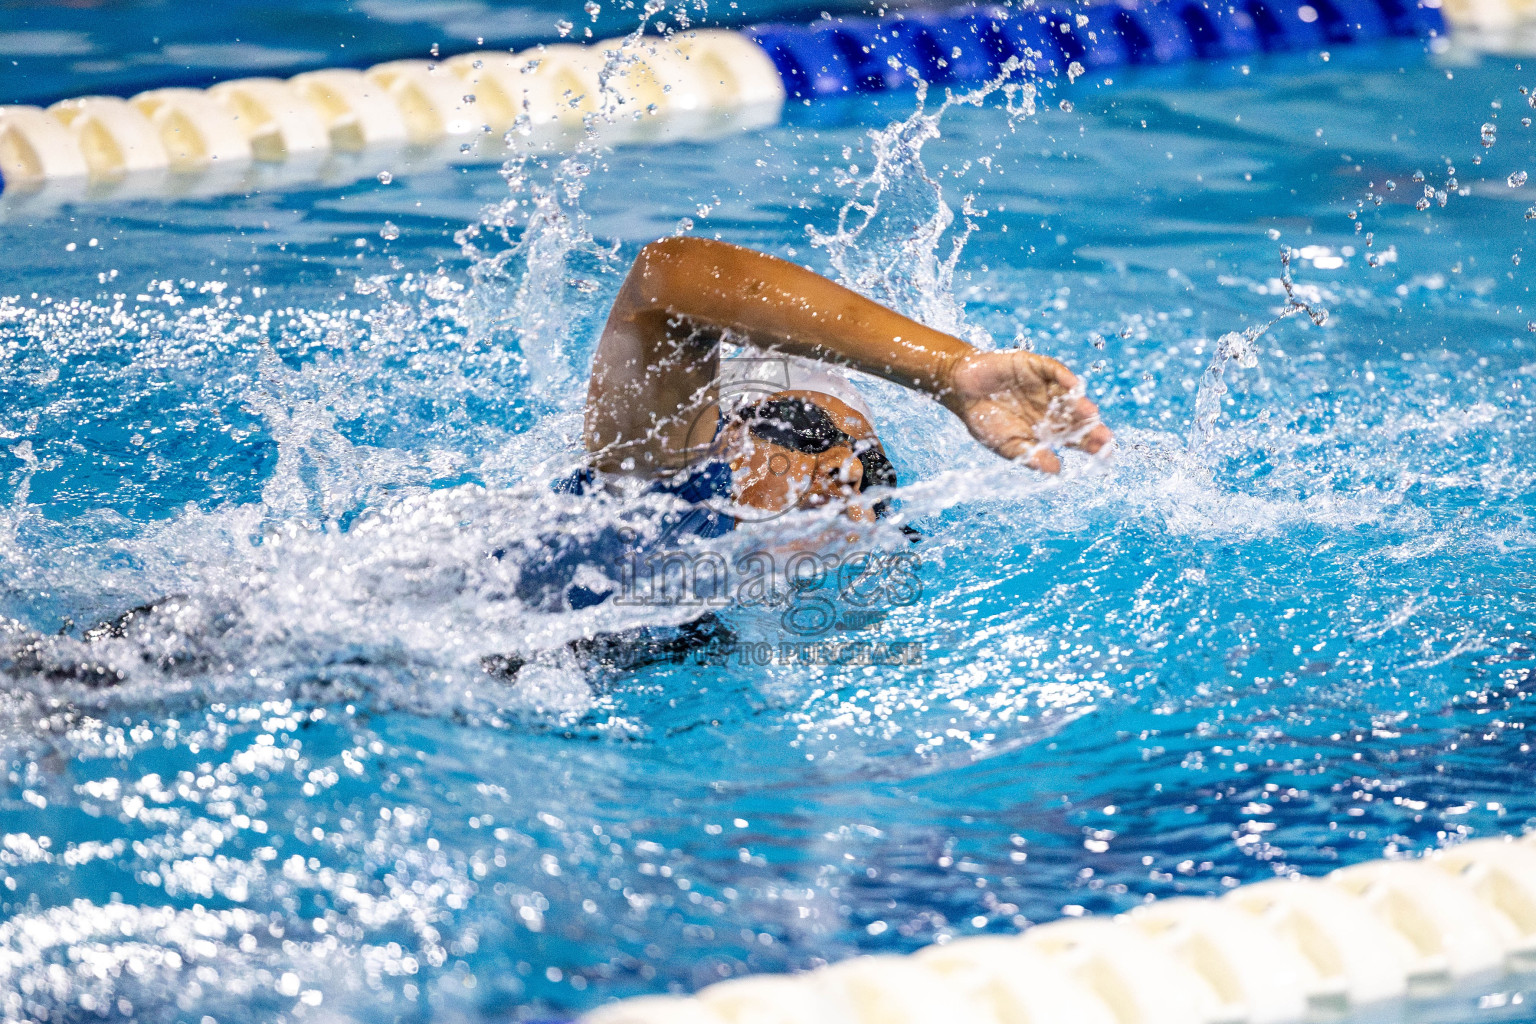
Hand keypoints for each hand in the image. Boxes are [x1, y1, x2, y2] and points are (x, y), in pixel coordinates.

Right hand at [944, 349, 1112, 472]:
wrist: (960, 389)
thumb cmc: (983, 420)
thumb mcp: (1005, 444)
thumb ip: (1029, 455)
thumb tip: (1055, 470)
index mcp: (1047, 429)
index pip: (1074, 438)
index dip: (1089, 447)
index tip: (1104, 459)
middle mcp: (1051, 407)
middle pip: (1077, 418)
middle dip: (1091, 428)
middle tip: (1105, 439)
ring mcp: (1045, 386)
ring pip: (1069, 396)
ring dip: (1080, 404)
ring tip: (1091, 415)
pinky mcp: (1035, 366)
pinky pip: (1055, 371)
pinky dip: (1065, 378)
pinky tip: (1075, 387)